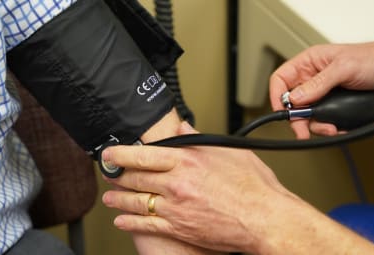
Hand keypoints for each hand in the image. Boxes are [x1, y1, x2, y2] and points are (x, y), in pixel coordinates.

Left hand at [101, 121, 298, 253]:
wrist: (265, 220)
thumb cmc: (254, 187)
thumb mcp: (229, 152)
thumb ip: (200, 139)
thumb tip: (183, 128)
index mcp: (188, 161)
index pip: (144, 154)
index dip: (121, 153)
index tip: (110, 153)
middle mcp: (177, 184)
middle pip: (136, 178)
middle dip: (117, 175)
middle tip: (108, 173)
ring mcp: (176, 209)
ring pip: (137, 202)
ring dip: (119, 199)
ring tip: (110, 197)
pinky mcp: (179, 229)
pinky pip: (146, 226)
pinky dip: (130, 223)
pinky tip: (122, 220)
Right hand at [269, 35, 373, 137]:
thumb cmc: (373, 60)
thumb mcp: (344, 68)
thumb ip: (319, 83)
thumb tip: (296, 98)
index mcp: (309, 63)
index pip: (281, 79)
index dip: (277, 96)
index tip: (282, 112)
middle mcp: (312, 79)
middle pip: (291, 103)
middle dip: (297, 119)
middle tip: (302, 131)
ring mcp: (322, 95)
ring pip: (307, 116)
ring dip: (316, 126)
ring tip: (330, 128)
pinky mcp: (333, 107)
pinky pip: (323, 121)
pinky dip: (329, 128)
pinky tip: (338, 127)